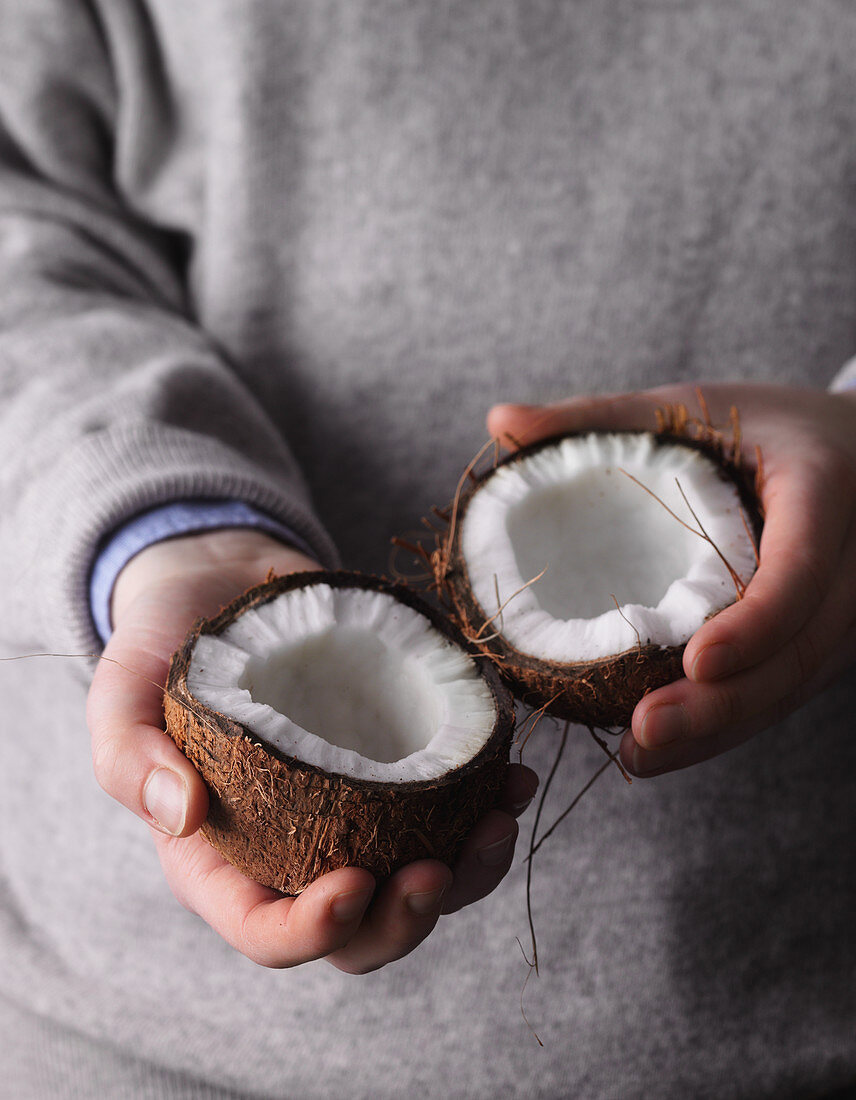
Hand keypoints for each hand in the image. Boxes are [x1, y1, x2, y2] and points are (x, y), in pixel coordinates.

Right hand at [86, 528, 535, 971]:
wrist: (219, 584)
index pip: (265, 930)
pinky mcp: (392, 770)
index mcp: (221, 859)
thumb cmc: (163, 643)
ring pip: (416, 883)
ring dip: (468, 873)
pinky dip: (485, 806)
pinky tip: (510, 775)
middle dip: (405, 920)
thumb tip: (181, 814)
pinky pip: (447, 815)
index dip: (312, 931)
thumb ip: (129, 756)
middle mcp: (291, 852)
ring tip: (497, 819)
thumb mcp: (121, 692)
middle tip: (439, 869)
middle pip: (357, 932)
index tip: (352, 881)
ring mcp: (348, 815)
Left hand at [487, 382, 855, 776]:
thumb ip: (600, 416)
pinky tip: (666, 748)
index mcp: (823, 489)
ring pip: (792, 685)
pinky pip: (781, 691)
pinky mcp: (822, 640)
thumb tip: (500, 421)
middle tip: (645, 732)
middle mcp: (849, 561)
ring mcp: (843, 610)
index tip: (696, 661)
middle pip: (799, 650)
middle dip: (725, 703)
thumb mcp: (690, 405)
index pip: (801, 567)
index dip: (756, 622)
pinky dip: (727, 724)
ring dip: (720, 730)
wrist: (853, 451)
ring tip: (641, 754)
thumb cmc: (762, 424)